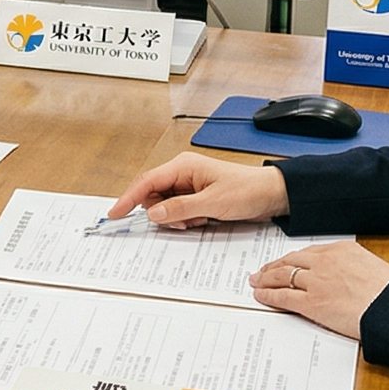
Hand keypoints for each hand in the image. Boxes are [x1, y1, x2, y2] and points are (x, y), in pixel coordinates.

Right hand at [108, 154, 288, 228]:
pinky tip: (203, 219)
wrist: (273, 194)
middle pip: (153, 195)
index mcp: (183, 166)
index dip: (128, 198)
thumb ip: (180, 208)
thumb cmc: (248, 190)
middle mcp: (183, 172)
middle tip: (183, 222)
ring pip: (165, 205)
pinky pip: (179, 210)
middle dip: (162, 213)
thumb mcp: (212, 203)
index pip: (146, 182)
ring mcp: (189, 184)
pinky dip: (186, 219)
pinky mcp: (197, 195)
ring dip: (176, 218)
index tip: (115, 214)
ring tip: (199, 219)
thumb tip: (153, 213)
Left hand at [250, 241, 388, 340]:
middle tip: (263, 271)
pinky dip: (268, 295)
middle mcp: (325, 261)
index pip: (308, 252)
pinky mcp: (312, 302)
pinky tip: (260, 296)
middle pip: (291, 260)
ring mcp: (316, 281)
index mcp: (341, 249)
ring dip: (266, 278)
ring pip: (283, 276)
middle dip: (274, 266)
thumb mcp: (372, 268)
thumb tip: (346, 278)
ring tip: (256, 281)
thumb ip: (352, 268)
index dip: (293, 259)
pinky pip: (283, 297)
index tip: (286, 262)